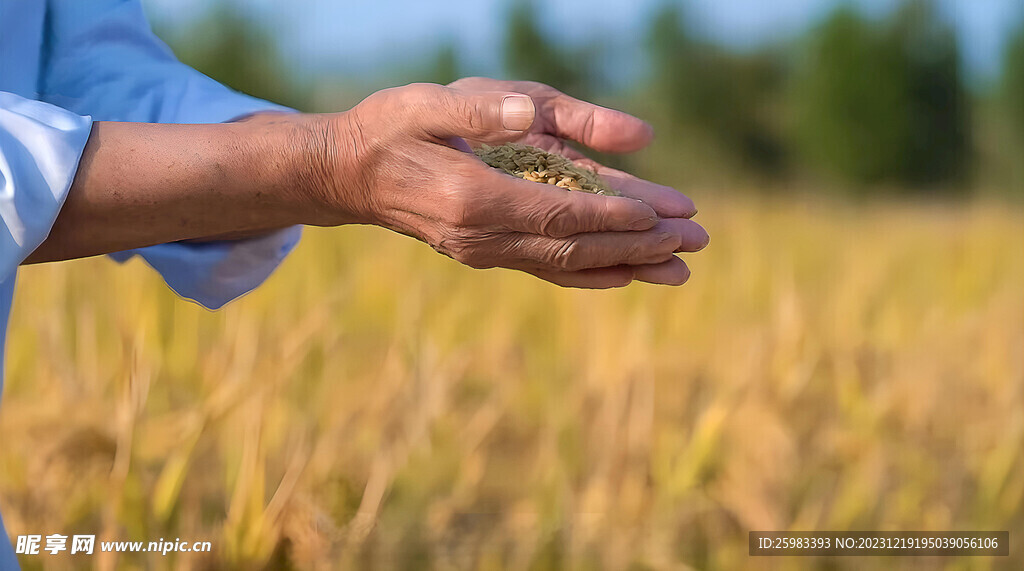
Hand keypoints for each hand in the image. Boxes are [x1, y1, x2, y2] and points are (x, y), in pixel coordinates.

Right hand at [312, 82, 707, 287]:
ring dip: (626, 265)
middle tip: (695, 240)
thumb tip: (528, 117)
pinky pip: (547, 268)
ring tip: (680, 268)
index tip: (664, 214)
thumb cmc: (392, 128)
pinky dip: (589, 274)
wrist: (350, 175)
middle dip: (637, 244)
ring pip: (567, 263)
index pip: (559, 211)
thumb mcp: (427, 103)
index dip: (614, 214)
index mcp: (473, 197)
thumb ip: (481, 111)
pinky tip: (624, 276)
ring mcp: (484, 252)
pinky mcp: (486, 254)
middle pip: (574, 244)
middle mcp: (482, 236)